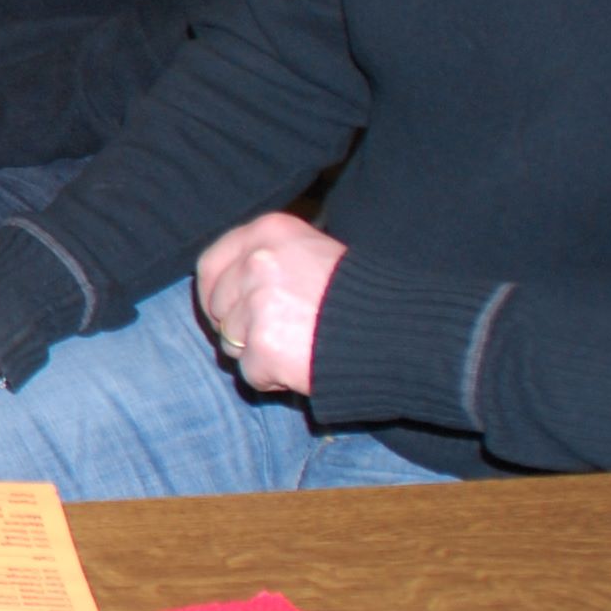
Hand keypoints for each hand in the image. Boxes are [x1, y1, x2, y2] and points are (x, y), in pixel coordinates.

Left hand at [192, 211, 343, 398]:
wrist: (401, 332)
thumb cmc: (359, 296)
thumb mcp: (311, 254)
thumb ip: (267, 260)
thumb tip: (221, 285)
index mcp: (268, 232)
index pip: (210, 265)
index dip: (213, 294)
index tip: (224, 312)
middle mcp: (259, 261)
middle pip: (217, 307)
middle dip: (237, 329)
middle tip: (273, 336)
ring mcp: (260, 303)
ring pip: (231, 343)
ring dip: (258, 354)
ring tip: (299, 346)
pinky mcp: (265, 345)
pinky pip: (250, 372)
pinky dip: (272, 378)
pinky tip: (302, 365)